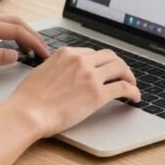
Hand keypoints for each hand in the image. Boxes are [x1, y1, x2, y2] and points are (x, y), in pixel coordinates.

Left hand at [0, 12, 49, 75]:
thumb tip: (14, 55)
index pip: (16, 30)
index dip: (33, 42)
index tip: (44, 54)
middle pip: (14, 22)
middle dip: (32, 35)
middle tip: (43, 51)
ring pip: (4, 21)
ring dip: (20, 32)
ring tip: (30, 48)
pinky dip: (7, 32)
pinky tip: (8, 43)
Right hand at [5, 46, 140, 138]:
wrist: (29, 111)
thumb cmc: (29, 97)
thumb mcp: (42, 71)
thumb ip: (57, 67)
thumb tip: (64, 75)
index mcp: (66, 53)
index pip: (91, 53)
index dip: (100, 62)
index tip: (104, 70)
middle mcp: (80, 60)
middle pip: (109, 56)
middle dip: (118, 65)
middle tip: (122, 74)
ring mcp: (90, 76)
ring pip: (120, 68)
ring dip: (129, 76)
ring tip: (132, 84)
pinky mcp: (98, 94)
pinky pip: (123, 88)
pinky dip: (133, 91)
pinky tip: (135, 97)